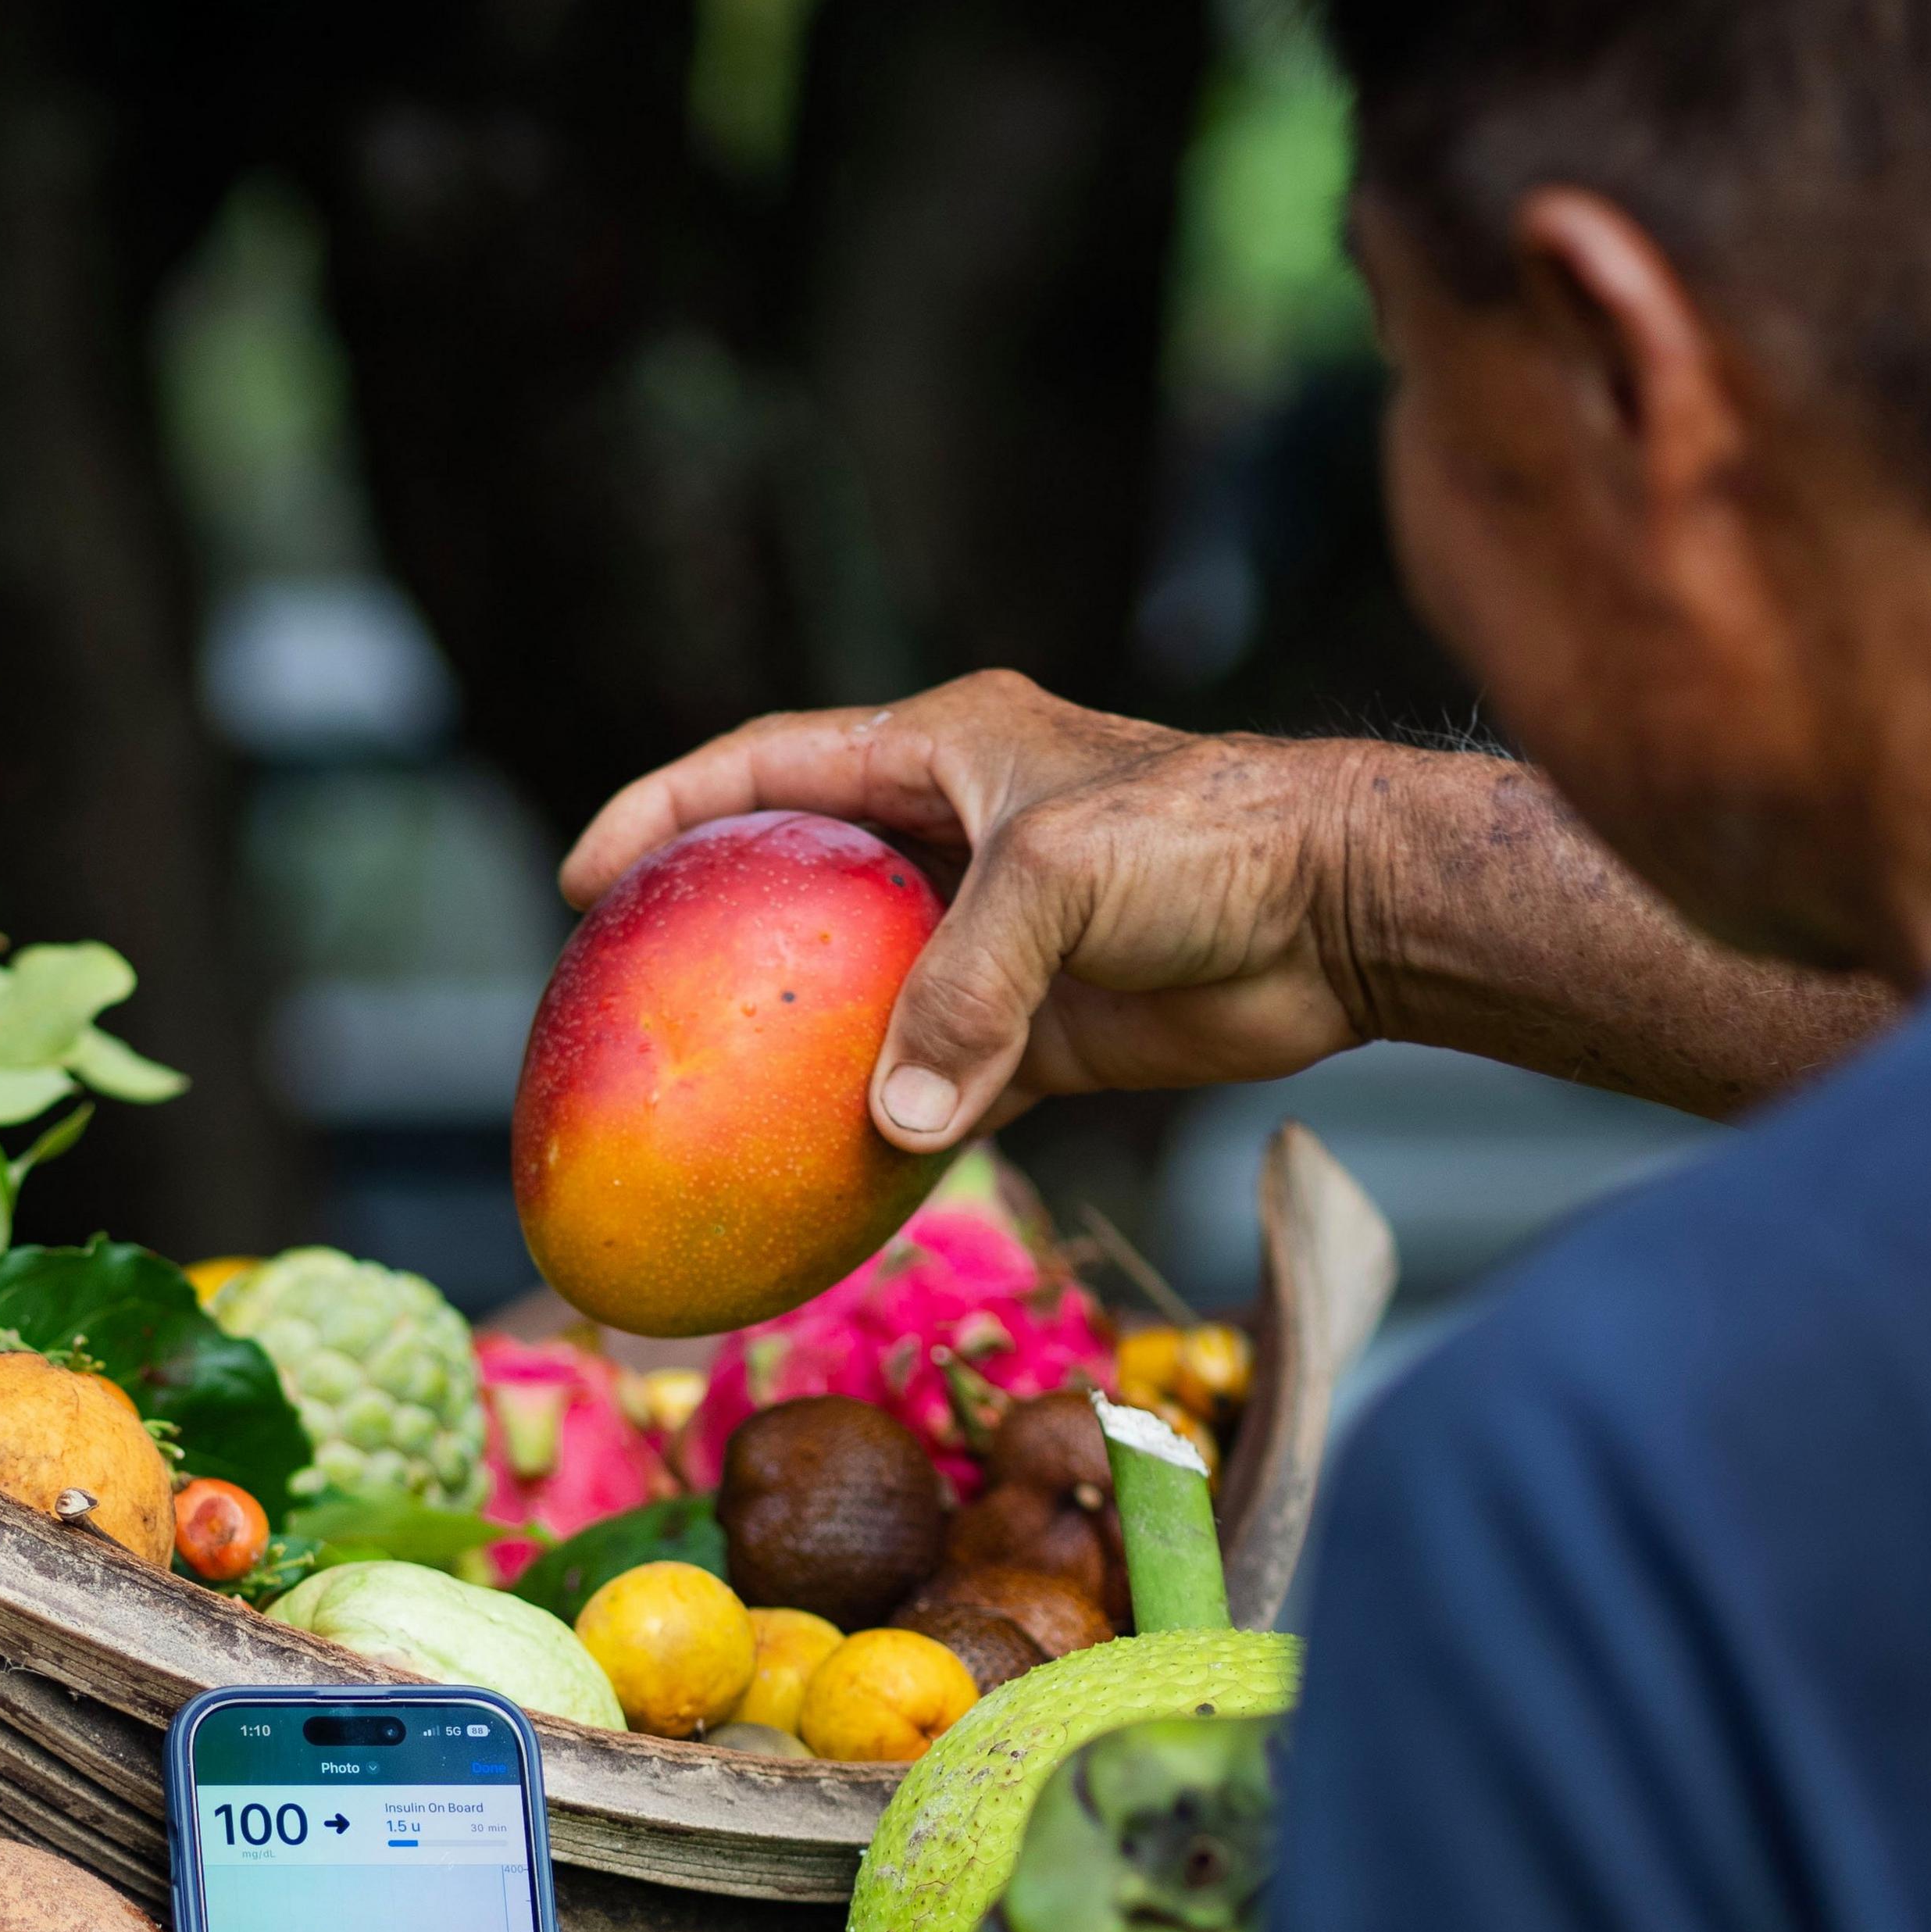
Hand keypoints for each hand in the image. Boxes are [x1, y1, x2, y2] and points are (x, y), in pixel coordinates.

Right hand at [562, 676, 1374, 1149]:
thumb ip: (965, 991)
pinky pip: (935, 1086)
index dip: (666, 812)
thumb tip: (896, 1127)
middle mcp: (951, 838)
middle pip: (798, 887)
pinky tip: (823, 1179)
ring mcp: (991, 942)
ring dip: (797, 1054)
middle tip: (625, 1008)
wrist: (1344, 910)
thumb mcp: (1060, 881)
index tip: (586, 880)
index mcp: (938, 752)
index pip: (765, 766)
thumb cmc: (1207, 840)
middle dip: (713, 940)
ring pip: (860, 999)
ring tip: (704, 1111)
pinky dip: (887, 1131)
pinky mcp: (1039, 1032)